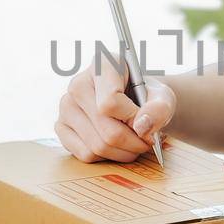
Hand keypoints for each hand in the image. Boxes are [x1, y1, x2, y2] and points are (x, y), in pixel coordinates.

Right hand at [55, 58, 175, 162]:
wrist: (133, 101)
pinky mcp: (61, 127)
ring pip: (97, 146)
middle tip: (147, 141)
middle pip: (106, 130)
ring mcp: (66, 106)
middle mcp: (78, 84)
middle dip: (134, 142)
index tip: (146, 122)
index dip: (133, 119)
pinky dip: (107, 157)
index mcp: (102, 65)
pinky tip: (116, 145)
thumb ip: (159, 109)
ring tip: (135, 143)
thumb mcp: (163, 97)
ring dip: (123, 153)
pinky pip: (85, 155)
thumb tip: (142, 127)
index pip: (110, 102)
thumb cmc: (146, 96)